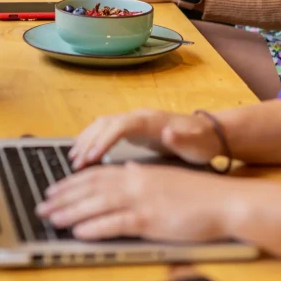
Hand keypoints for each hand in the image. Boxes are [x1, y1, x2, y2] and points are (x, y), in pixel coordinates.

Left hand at [37, 163, 231, 241]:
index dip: (72, 182)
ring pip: (98, 204)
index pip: (97, 175)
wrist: (222, 200)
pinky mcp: (151, 219)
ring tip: (51, 218)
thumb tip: (125, 170)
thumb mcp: (164, 178)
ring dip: (71, 212)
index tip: (54, 188)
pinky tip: (79, 232)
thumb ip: (142, 176)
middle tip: (43, 204)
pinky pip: (116, 223)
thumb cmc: (195, 193)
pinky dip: (95, 227)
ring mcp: (142, 200)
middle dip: (64, 197)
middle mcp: (135, 182)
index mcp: (137, 172)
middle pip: (91, 188)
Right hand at [70, 109, 223, 169]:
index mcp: (151, 121)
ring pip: (102, 125)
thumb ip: (182, 139)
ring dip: (86, 140)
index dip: (105, 139)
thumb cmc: (201, 142)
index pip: (122, 125)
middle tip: (76, 163)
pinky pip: (104, 131)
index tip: (92, 156)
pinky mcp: (131, 129)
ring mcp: (133, 121)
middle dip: (89, 142)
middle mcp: (139, 117)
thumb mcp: (196, 144)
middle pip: (106, 123)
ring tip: (73, 160)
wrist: (207, 134)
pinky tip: (82, 154)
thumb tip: (168, 132)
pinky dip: (91, 140)